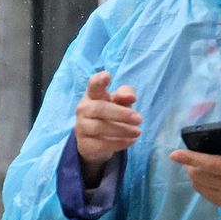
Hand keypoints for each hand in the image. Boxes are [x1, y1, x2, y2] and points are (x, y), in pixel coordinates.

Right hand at [75, 71, 140, 186]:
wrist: (96, 141)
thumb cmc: (110, 114)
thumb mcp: (120, 103)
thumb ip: (125, 95)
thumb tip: (130, 97)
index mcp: (93, 95)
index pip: (93, 85)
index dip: (99, 80)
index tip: (107, 75)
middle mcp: (83, 109)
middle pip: (99, 108)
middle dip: (121, 114)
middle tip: (139, 119)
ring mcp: (81, 127)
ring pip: (99, 127)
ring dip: (122, 130)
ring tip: (137, 132)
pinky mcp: (84, 144)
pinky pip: (101, 144)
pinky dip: (118, 143)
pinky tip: (131, 141)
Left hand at [170, 121, 220, 218]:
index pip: (210, 164)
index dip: (191, 158)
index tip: (174, 154)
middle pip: (200, 176)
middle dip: (190, 164)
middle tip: (189, 155)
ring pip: (201, 186)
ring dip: (194, 174)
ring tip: (195, 165)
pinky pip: (207, 195)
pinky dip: (201, 185)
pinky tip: (204, 177)